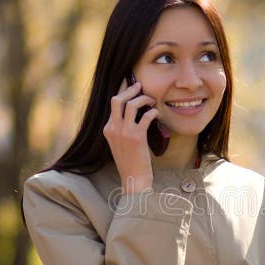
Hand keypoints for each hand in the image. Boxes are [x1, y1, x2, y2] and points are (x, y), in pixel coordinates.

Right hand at [103, 78, 158, 192]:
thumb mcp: (119, 144)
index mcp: (107, 129)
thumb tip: (134, 115)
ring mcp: (124, 132)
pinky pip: (146, 116)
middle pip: (117, 100)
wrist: (133, 178)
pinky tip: (157, 115)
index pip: (113, 105)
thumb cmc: (130, 162)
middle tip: (140, 86)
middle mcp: (113, 129)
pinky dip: (153, 112)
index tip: (133, 90)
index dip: (124, 94)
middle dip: (130, 89)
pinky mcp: (136, 137)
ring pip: (131, 105)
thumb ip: (121, 130)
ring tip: (151, 101)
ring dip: (143, 99)